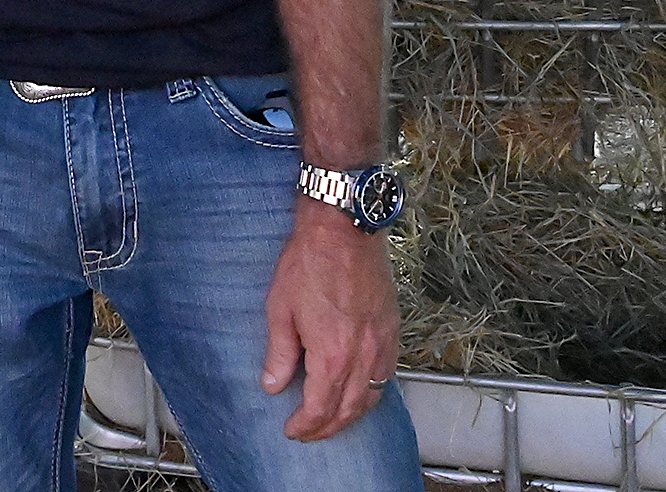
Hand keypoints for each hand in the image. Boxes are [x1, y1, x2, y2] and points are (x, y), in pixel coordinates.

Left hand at [262, 203, 401, 439]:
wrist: (344, 231)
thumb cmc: (308, 264)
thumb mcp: (280, 309)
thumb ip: (279, 353)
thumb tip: (273, 386)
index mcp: (332, 355)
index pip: (320, 407)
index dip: (305, 425)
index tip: (291, 430)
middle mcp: (363, 357)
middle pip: (349, 410)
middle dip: (328, 428)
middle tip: (308, 433)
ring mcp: (382, 344)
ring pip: (372, 397)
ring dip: (351, 416)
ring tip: (332, 422)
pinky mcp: (392, 330)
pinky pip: (387, 376)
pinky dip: (372, 393)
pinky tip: (359, 393)